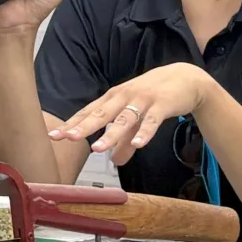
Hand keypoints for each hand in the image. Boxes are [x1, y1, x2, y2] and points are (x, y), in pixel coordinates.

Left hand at [50, 62, 213, 163]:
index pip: (88, 112)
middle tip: (67, 138)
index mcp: (113, 99)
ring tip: (97, 149)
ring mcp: (143, 99)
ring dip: (111, 134)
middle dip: (83, 127)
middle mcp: (124, 97)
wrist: (187, 78)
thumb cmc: (155, 96)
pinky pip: (152, 120)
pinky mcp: (162, 104)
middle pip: (101, 114)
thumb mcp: (136, 118)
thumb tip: (114, 162)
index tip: (54, 136)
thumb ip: (125, 141)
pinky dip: (145, 132)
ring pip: (124, 119)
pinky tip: (139, 145)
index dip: (72, 124)